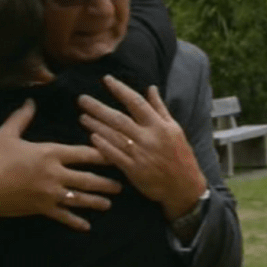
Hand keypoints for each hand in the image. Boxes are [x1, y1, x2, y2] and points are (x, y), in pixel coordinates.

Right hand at [0, 99, 120, 231]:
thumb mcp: (6, 134)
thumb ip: (22, 117)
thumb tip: (31, 100)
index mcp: (50, 153)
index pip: (84, 153)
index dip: (103, 154)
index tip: (118, 154)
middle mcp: (55, 174)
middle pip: (88, 178)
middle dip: (106, 183)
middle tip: (122, 185)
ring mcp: (50, 194)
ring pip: (80, 199)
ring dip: (96, 202)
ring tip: (109, 203)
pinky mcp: (41, 209)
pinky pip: (63, 216)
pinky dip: (75, 221)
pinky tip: (86, 227)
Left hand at [78, 75, 206, 219]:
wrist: (184, 186)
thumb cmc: (180, 156)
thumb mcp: (175, 129)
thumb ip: (160, 108)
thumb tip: (151, 88)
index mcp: (160, 125)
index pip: (136, 102)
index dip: (120, 89)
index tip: (107, 79)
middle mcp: (149, 137)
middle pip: (119, 118)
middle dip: (99, 108)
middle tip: (82, 99)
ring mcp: (141, 154)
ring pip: (114, 136)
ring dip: (96, 125)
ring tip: (82, 116)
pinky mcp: (134, 170)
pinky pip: (115, 155)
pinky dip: (103, 146)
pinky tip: (91, 137)